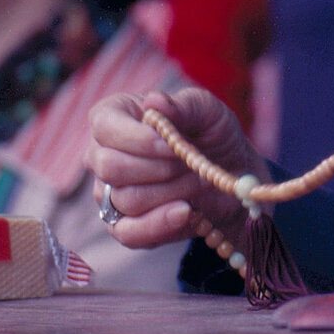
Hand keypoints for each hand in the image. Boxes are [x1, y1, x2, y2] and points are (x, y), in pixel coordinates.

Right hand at [87, 86, 257, 251]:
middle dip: (160, 168)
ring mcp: (109, 193)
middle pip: (109, 166)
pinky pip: (129, 232)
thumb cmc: (213, 134)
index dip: (137, 138)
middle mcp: (102, 154)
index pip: (103, 125)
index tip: (172, 145)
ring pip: (127, 199)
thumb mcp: (208, 111)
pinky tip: (185, 211)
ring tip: (198, 180)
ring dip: (173, 191)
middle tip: (191, 163)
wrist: (232, 176)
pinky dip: (160, 223)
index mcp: (115, 116)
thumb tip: (154, 101)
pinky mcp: (123, 226)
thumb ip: (183, 105)